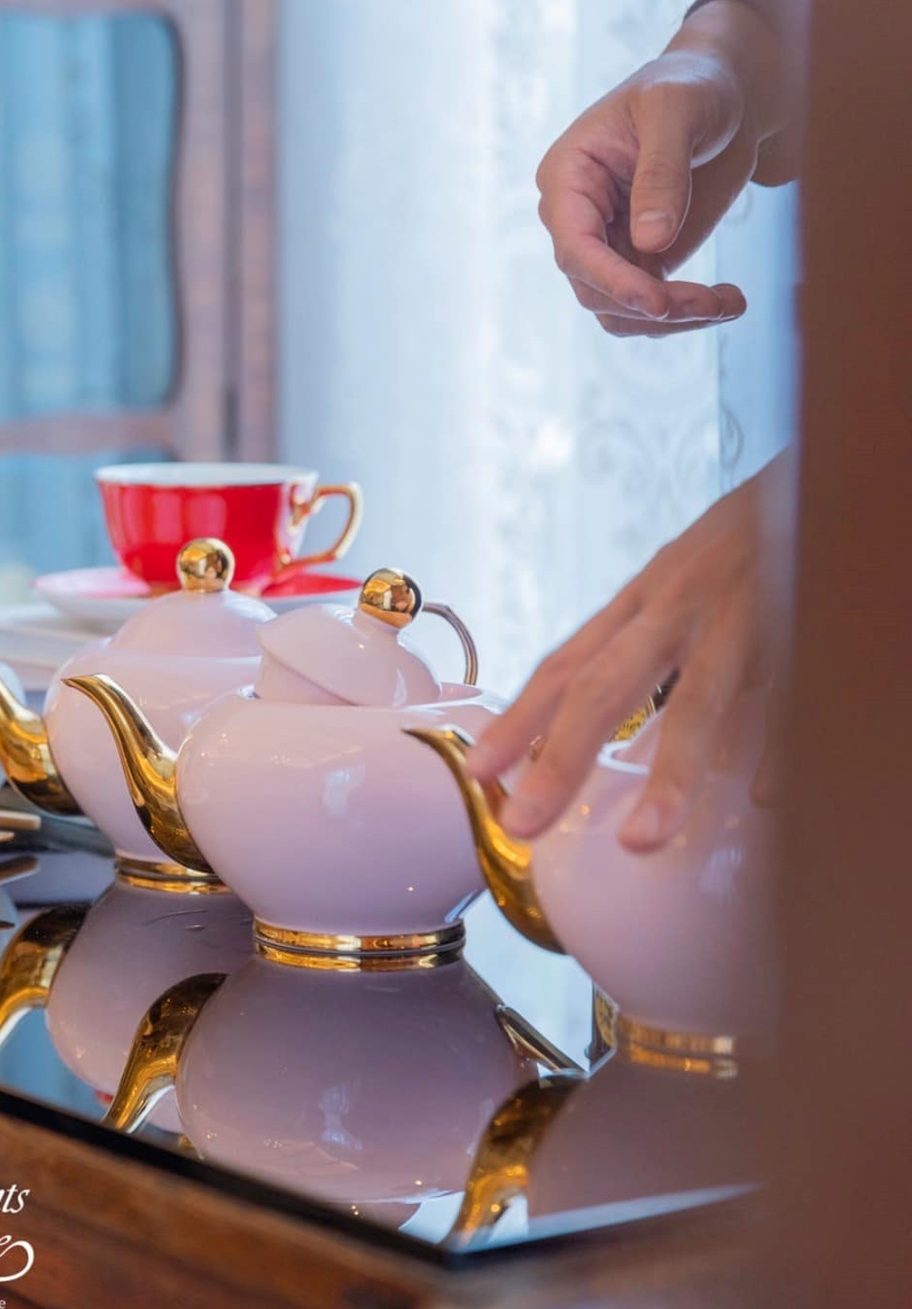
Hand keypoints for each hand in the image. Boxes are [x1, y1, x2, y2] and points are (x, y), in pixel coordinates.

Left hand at [464, 453, 792, 851]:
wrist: (829, 467)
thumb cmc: (751, 541)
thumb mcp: (683, 583)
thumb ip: (647, 647)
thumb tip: (609, 727)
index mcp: (642, 599)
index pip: (565, 665)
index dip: (518, 721)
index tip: (479, 772)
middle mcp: (676, 605)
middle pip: (605, 686)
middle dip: (559, 758)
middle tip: (524, 823)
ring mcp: (740, 613)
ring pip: (697, 700)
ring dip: (668, 775)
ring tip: (642, 841)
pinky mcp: (802, 619)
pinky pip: (788, 694)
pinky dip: (776, 747)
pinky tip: (763, 799)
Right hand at [536, 0, 793, 335]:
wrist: (729, 95)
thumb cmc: (694, 85)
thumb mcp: (677, 110)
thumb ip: (662, 172)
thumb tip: (650, 242)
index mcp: (567, 177)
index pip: (575, 246)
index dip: (611, 280)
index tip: (658, 303)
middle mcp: (578, 219)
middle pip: (593, 288)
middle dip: (650, 305)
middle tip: (714, 302)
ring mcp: (609, 244)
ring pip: (619, 310)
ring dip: (671, 319)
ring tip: (729, 303)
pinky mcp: (642, 259)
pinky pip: (650, 307)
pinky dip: (687, 314)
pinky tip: (729, 301)